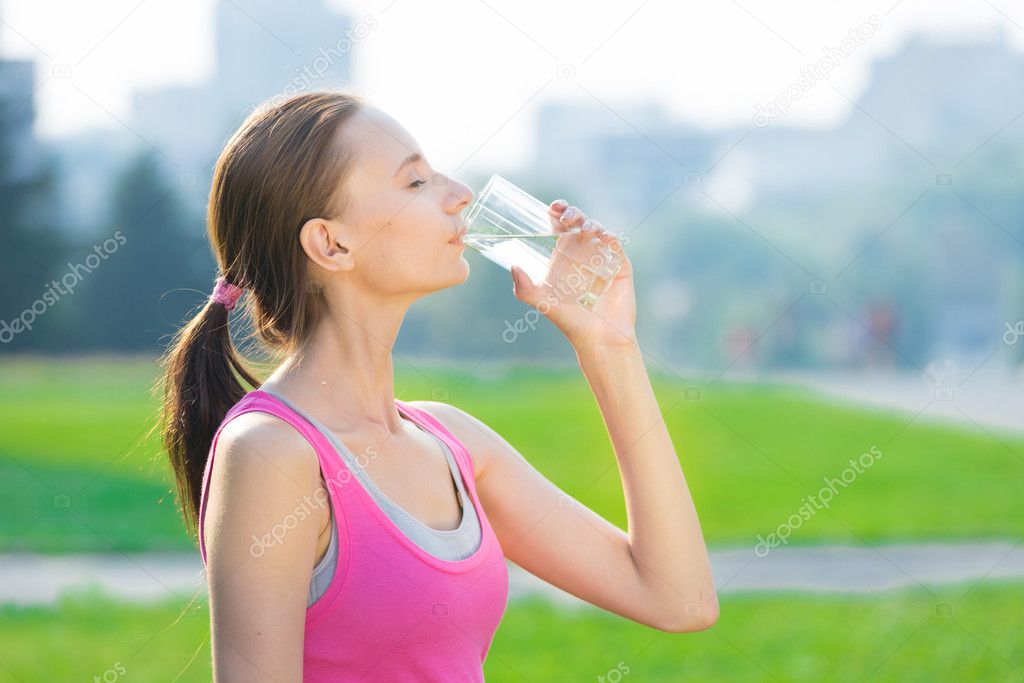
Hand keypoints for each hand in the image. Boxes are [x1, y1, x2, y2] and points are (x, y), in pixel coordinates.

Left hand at [510, 199, 636, 350]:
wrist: (598, 338)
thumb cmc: (570, 321)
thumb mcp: (543, 303)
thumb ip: (525, 288)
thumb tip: (513, 267)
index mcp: (563, 257)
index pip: (559, 227)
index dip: (557, 212)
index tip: (552, 208)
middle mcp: (583, 254)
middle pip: (578, 222)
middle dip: (573, 213)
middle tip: (566, 218)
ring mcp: (602, 258)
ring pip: (598, 229)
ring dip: (591, 224)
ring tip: (585, 231)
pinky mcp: (620, 266)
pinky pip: (616, 246)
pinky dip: (610, 238)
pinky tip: (603, 238)